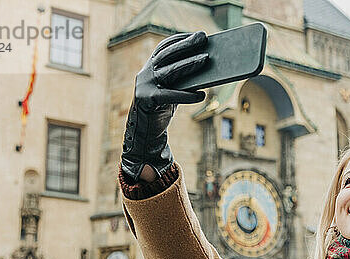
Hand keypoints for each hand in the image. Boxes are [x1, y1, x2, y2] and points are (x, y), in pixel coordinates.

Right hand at [121, 31, 208, 181]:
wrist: (144, 133)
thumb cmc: (161, 109)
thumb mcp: (170, 90)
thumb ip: (180, 79)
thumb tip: (204, 67)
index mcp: (149, 68)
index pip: (163, 47)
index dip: (179, 39)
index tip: (195, 34)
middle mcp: (145, 74)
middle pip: (167, 55)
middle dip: (186, 45)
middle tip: (203, 38)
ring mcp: (144, 86)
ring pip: (170, 71)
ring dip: (189, 64)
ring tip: (205, 59)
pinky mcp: (147, 100)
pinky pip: (170, 96)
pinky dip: (187, 96)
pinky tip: (201, 96)